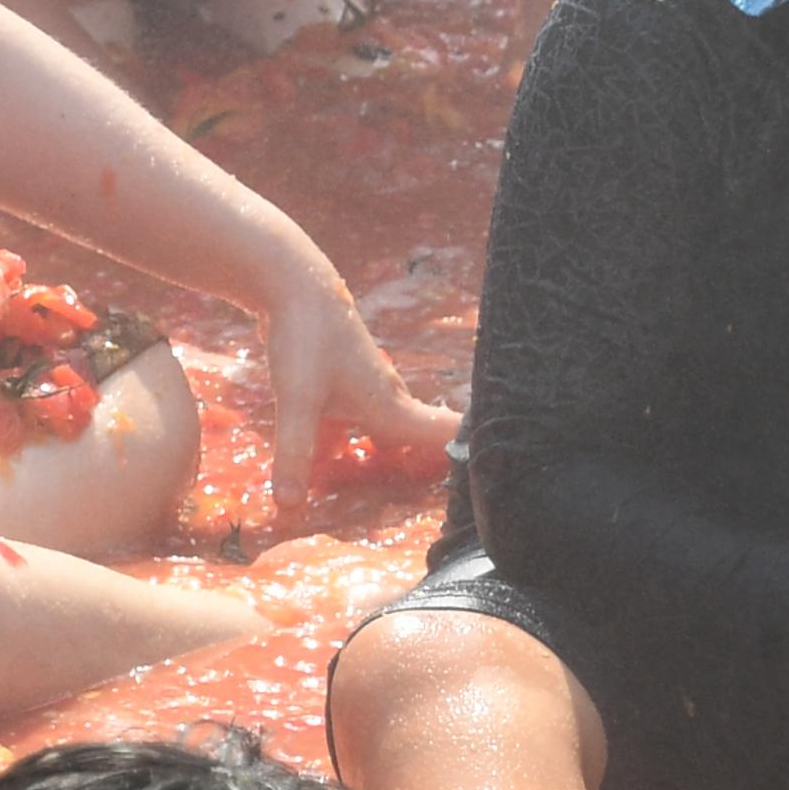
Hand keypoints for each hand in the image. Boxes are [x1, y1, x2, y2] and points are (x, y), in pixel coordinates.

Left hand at [263, 281, 459, 519]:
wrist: (289, 279)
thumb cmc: (305, 337)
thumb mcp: (296, 400)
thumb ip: (295, 454)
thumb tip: (290, 510)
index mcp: (390, 406)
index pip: (444, 436)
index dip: (469, 458)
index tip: (499, 482)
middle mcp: (384, 396)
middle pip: (417, 437)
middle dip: (428, 465)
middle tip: (453, 495)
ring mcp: (362, 384)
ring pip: (382, 426)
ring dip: (385, 452)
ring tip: (387, 486)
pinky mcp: (338, 376)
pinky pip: (353, 416)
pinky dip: (350, 437)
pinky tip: (330, 455)